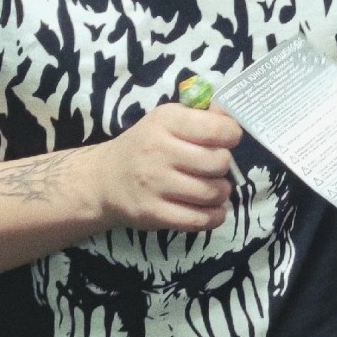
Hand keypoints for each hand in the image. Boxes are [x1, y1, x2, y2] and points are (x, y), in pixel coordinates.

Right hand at [90, 103, 242, 233]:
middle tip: (214, 167)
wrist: (104, 180)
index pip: (215, 128)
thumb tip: (231, 117)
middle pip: (218, 162)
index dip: (231, 134)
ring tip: (213, 188)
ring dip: (221, 192)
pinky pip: (199, 219)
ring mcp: (155, 184)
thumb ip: (201, 116)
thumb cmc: (145, 146)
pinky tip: (212, 210)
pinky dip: (214, 216)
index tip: (227, 140)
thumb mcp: (167, 120)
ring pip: (211, 192)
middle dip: (224, 166)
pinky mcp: (154, 214)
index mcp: (165, 121)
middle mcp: (158, 150)